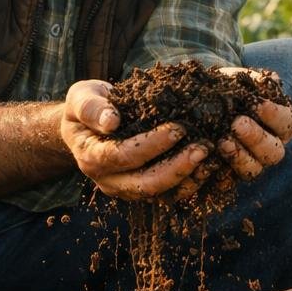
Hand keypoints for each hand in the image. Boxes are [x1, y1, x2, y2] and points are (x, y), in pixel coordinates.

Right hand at [60, 80, 208, 199]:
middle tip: (203, 148)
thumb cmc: (88, 105)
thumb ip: (90, 107)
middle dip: (176, 168)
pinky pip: (168, 194)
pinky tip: (209, 167)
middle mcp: (108, 180)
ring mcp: (126, 188)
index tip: (178, 129)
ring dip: (187, 179)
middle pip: (145, 183)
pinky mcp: (142, 189)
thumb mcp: (81, 97)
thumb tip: (111, 121)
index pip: (123, 156)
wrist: (88, 123)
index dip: (151, 145)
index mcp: (91, 156)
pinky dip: (190, 184)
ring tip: (210, 159)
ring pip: (159, 193)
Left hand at [177, 68, 291, 197]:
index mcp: (280, 125)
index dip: (275, 115)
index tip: (258, 104)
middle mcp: (270, 147)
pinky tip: (210, 163)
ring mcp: (251, 163)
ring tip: (222, 141)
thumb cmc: (230, 88)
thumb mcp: (242, 80)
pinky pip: (229, 181)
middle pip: (273, 152)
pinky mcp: (229, 174)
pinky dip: (220, 175)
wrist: (205, 101)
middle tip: (237, 124)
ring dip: (240, 157)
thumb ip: (256, 82)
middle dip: (256, 138)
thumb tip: (272, 81)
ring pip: (254, 169)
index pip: (286, 122)